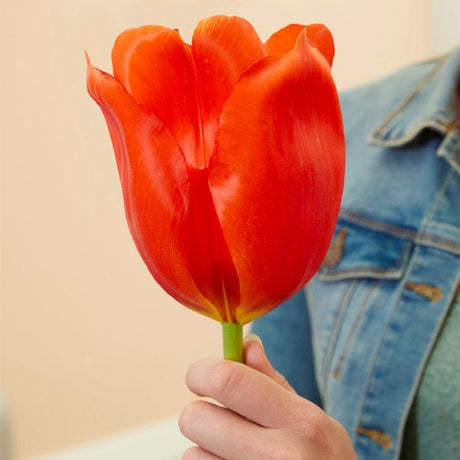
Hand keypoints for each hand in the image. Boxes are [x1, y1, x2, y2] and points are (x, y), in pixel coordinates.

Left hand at [179, 334, 356, 458]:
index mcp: (300, 420)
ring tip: (237, 452)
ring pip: (192, 453)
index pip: (228, 381)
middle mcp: (279, 455)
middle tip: (222, 419)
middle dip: (201, 413)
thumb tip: (247, 343)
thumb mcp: (311, 418)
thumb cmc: (321, 458)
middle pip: (196, 417)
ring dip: (206, 448)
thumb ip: (273, 381)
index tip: (200, 376)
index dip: (202, 372)